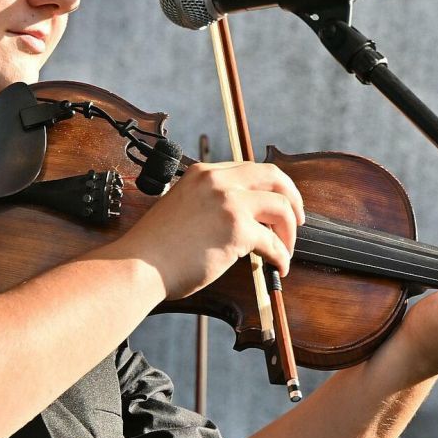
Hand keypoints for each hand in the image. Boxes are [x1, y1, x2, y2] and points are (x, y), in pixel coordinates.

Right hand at [111, 161, 305, 299]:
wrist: (138, 265)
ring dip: (290, 231)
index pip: (250, 170)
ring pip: (282, 207)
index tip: (278, 204)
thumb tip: (242, 221)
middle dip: (293, 198)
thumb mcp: (182, 208)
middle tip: (299, 220)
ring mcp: (229, 202)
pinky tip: (279, 268)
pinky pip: (274, 243)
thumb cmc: (155, 248)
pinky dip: (282, 257)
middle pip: (274, 177)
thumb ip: (210, 204)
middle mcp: (218, 181)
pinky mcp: (236, 230)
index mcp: (204, 173)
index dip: (271, 187)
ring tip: (286, 249)